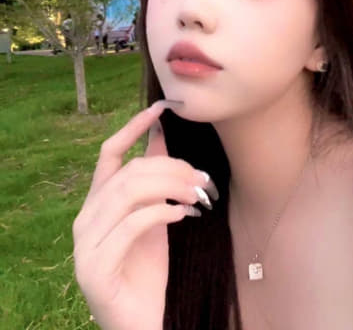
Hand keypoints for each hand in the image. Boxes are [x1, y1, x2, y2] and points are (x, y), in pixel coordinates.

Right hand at [72, 101, 218, 329]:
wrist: (140, 319)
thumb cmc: (147, 267)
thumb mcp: (154, 216)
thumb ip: (153, 182)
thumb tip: (162, 137)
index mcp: (98, 202)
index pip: (109, 153)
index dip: (132, 128)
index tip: (160, 108)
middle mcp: (86, 217)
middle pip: (129, 171)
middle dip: (171, 167)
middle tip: (203, 179)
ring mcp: (86, 243)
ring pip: (128, 192)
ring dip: (171, 187)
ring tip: (198, 195)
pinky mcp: (96, 266)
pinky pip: (131, 224)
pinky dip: (162, 213)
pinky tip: (184, 215)